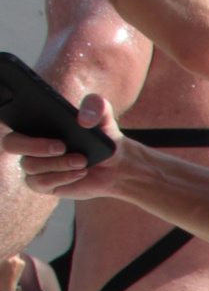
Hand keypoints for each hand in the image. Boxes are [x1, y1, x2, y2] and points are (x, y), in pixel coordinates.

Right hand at [6, 94, 132, 201]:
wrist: (115, 166)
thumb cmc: (102, 138)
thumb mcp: (104, 117)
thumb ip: (96, 106)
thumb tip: (82, 120)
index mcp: (34, 123)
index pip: (8, 116)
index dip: (5, 115)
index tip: (15, 113)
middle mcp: (28, 143)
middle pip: (11, 143)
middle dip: (33, 145)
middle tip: (61, 146)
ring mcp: (34, 165)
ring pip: (30, 165)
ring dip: (58, 163)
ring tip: (82, 160)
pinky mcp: (43, 184)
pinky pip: (41, 182)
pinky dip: (62, 177)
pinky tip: (80, 172)